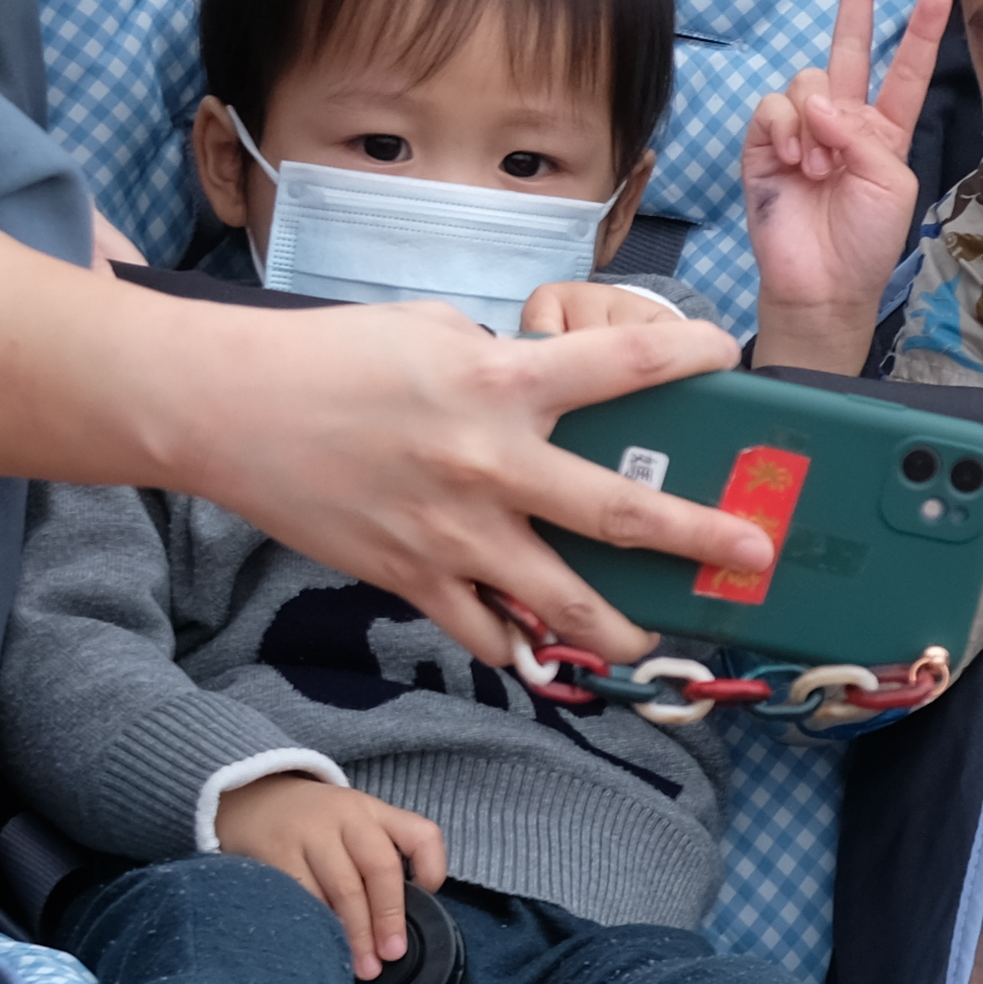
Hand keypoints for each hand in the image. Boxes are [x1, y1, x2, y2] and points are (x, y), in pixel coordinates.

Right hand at [0, 204, 757, 658]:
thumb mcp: (431, 329)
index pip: (621, 364)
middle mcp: (489, 462)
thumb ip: (498, 361)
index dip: (687, 357)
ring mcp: (452, 532)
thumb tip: (542, 383)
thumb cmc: (328, 355)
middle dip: (698, 538)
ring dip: (617, 627)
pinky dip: (515, 646)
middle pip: (618, 513)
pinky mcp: (410, 577)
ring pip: (558, 599)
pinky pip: (481, 629)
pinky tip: (544, 654)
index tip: (729, 354)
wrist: (227, 410)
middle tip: (755, 554)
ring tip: (653, 642)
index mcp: (499, 380)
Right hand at [218, 771, 448, 972]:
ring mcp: (310, 833)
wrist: (253, 800)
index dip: (432, 868)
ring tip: (361, 966)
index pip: (420, 833)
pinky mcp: (277, 852)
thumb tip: (396, 925)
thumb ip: (380, 859)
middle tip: (391, 954)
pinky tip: (323, 947)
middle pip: (380, 867)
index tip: (428, 897)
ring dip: (354, 933)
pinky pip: (304, 896)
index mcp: (374, 813)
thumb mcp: (354, 824)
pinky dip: (318, 925)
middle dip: (388, 916)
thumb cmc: (316, 826)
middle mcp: (347, 817)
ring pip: (342, 888)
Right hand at [747, 0, 949, 371]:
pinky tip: (795, 158)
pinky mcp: (764, 143)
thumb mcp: (892, 184)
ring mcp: (802, 128)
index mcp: (885, 129)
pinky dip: (786, 127)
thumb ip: (866, 137)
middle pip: (849, 46)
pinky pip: (773, 106)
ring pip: (807, 79)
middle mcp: (844, 119)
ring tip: (819, 166)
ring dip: (816, 119)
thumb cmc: (865, 241)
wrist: (822, 282)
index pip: (904, 70)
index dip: (919, 32)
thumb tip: (820, 105)